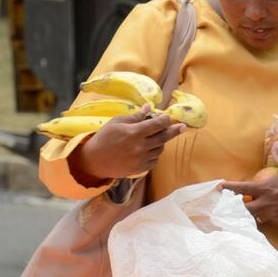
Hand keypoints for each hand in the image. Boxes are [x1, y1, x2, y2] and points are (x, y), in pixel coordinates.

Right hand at [68, 106, 185, 183]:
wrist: (94, 160)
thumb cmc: (105, 137)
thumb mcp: (117, 122)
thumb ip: (135, 116)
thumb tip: (149, 108)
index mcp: (134, 133)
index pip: (157, 124)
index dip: (165, 119)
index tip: (168, 117)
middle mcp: (140, 147)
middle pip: (164, 137)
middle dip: (174, 130)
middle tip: (183, 126)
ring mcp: (141, 159)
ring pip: (160, 149)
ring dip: (160, 142)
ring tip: (153, 138)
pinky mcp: (140, 169)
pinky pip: (155, 160)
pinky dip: (154, 154)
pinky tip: (148, 149)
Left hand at [223, 142, 277, 226]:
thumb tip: (276, 142)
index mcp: (265, 188)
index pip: (241, 189)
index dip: (228, 188)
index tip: (219, 187)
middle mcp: (265, 203)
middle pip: (243, 208)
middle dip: (236, 206)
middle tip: (234, 203)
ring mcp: (272, 214)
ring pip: (254, 217)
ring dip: (250, 213)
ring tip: (249, 209)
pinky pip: (267, 222)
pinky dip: (264, 218)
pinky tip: (265, 214)